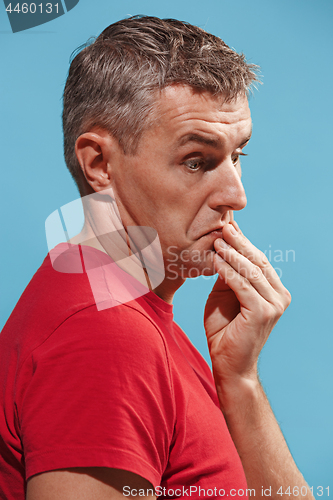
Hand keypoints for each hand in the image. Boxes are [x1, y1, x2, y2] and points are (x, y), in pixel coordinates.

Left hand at [204, 222, 290, 387]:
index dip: (243, 242)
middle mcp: (280, 296)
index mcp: (274, 291)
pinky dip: (228, 272)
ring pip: (251, 272)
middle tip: (223, 226)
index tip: (228, 226)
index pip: (258, 260)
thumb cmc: (225, 329)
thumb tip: (222, 245)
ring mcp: (274, 305)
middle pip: (257, 262)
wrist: (228, 363)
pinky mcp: (263, 313)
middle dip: (239, 243)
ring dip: (232, 254)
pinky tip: (216, 260)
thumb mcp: (225, 294)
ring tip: (217, 240)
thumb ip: (228, 274)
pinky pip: (242, 286)